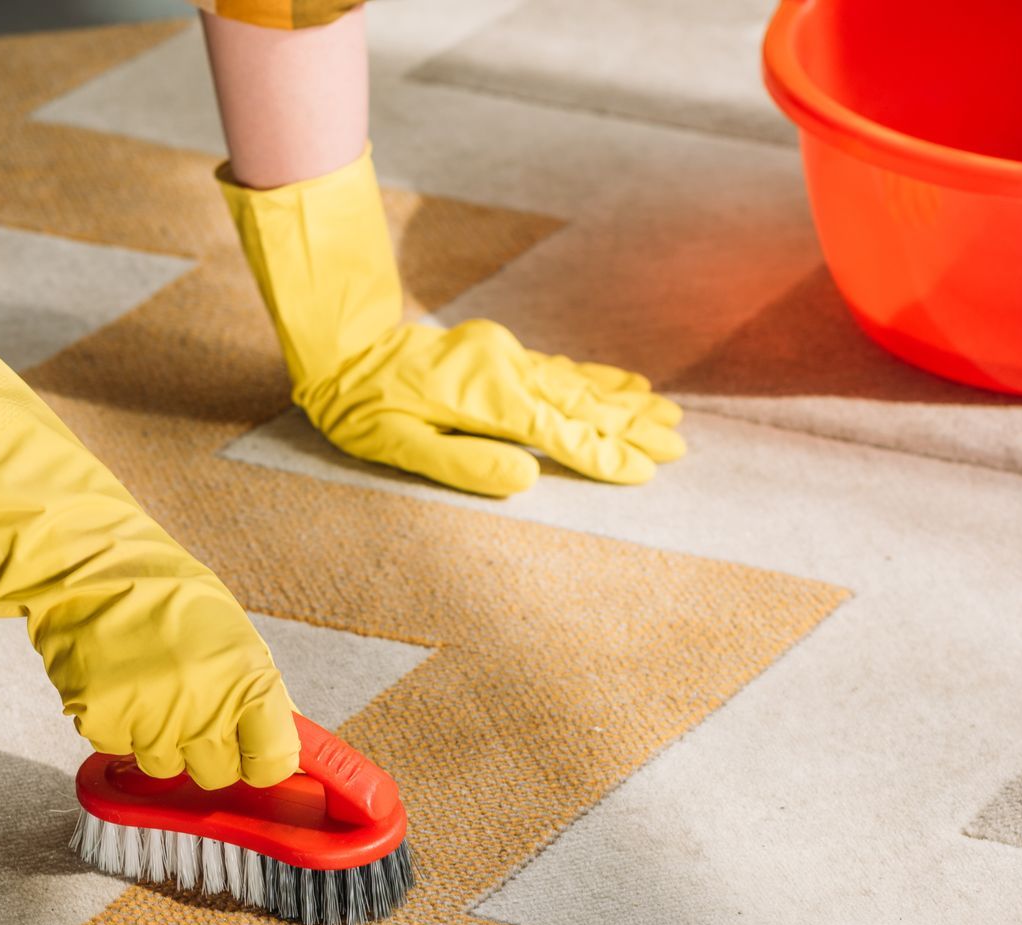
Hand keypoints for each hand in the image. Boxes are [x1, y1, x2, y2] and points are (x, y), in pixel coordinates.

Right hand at [0, 328, 300, 788]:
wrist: (87, 567)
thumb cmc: (165, 595)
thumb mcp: (233, 634)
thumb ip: (261, 693)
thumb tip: (288, 744)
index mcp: (248, 681)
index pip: (272, 762)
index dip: (263, 760)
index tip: (255, 753)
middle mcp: (204, 707)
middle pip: (217, 774)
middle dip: (209, 751)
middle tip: (192, 707)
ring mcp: (151, 720)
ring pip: (165, 767)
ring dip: (160, 738)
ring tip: (150, 686)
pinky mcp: (102, 724)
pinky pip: (120, 747)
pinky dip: (119, 724)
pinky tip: (118, 682)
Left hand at [305, 317, 684, 496]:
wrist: (342, 348)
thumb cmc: (362, 407)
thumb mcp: (398, 446)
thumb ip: (463, 464)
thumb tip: (526, 479)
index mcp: (486, 398)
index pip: (559, 432)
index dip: (603, 454)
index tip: (645, 471)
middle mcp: (505, 369)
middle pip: (582, 404)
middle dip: (632, 427)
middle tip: (678, 446)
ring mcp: (505, 356)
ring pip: (577, 384)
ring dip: (624, 401)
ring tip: (667, 416)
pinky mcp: (500, 352)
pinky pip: (560, 367)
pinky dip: (596, 377)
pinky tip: (625, 382)